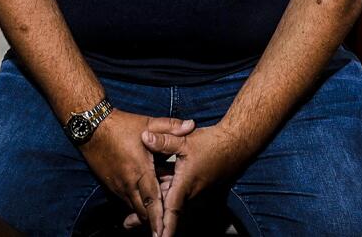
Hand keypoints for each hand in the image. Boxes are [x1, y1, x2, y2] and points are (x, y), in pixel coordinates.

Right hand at [78, 112, 190, 229]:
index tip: (163, 232)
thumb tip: (191, 125)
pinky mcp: (110, 185)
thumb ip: (171, 126)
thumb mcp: (148, 122)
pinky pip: (125, 200)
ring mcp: (118, 185)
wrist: (91, 126)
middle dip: (153, 222)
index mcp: (140, 170)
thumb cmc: (121, 125)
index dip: (159, 218)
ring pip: (133, 207)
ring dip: (145, 213)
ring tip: (156, 220)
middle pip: (143, 211)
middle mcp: (128, 182)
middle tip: (163, 230)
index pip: (152, 200)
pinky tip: (143, 202)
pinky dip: (136, 204)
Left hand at [142, 122, 251, 236]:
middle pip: (167, 213)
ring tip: (132, 220)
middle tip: (127, 224)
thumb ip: (164, 140)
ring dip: (155, 212)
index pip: (172, 210)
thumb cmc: (210, 143)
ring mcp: (193, 193)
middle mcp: (190, 194)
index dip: (163, 225)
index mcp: (185, 185)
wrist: (234, 145)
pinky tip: (152, 201)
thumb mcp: (184, 140)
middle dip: (149, 220)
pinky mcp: (194, 189)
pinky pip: (176, 199)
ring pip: (170, 206)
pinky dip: (164, 202)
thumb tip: (144, 137)